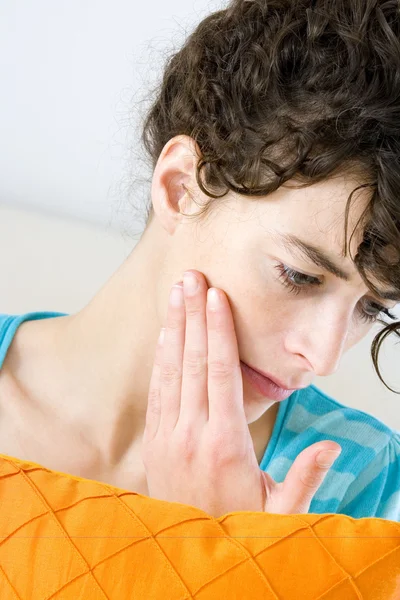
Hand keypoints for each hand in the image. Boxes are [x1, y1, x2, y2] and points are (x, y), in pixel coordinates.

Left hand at [142, 270, 341, 517]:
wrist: (190, 551)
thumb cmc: (239, 526)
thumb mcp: (280, 510)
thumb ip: (305, 477)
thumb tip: (333, 446)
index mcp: (225, 443)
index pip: (220, 374)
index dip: (219, 332)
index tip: (216, 297)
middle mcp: (192, 433)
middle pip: (193, 362)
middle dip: (194, 316)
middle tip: (193, 277)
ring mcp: (168, 435)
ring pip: (171, 370)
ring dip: (174, 327)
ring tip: (178, 292)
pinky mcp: (155, 440)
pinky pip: (157, 390)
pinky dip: (161, 358)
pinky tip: (166, 333)